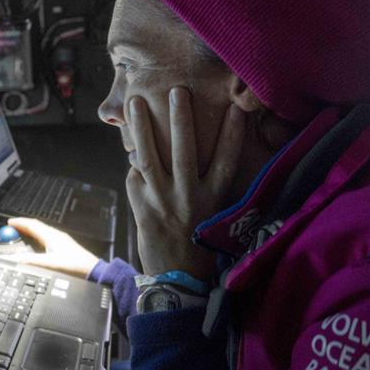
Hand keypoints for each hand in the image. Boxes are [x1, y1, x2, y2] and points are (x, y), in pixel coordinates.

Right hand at [0, 217, 99, 278]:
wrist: (92, 272)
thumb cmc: (76, 266)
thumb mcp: (50, 264)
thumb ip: (30, 261)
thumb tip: (14, 259)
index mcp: (52, 236)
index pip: (32, 224)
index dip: (19, 222)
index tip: (9, 223)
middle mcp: (56, 236)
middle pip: (36, 227)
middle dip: (22, 227)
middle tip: (11, 230)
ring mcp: (60, 242)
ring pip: (41, 233)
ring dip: (29, 233)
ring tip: (20, 237)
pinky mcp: (63, 248)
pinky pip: (45, 240)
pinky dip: (36, 241)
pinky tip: (34, 249)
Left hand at [126, 88, 245, 279]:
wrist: (177, 279)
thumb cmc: (199, 242)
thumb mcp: (212, 213)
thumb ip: (207, 184)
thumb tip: (192, 148)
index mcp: (214, 199)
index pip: (227, 160)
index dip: (232, 133)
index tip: (237, 107)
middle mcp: (189, 198)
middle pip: (185, 151)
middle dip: (180, 119)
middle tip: (178, 90)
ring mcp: (162, 202)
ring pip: (149, 157)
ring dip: (142, 128)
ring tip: (135, 102)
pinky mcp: (141, 207)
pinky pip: (134, 176)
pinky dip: (133, 165)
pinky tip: (132, 151)